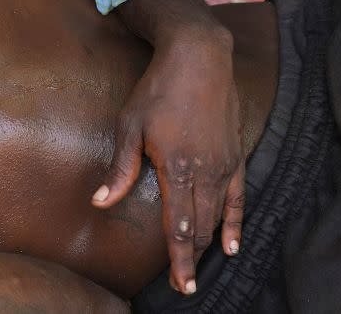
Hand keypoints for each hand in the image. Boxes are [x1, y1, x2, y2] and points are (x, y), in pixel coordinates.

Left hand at [91, 28, 243, 294]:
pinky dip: (236, 221)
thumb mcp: (130, 125)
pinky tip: (233, 242)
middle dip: (193, 258)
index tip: (180, 283)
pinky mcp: (235, 154)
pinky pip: (240, 196)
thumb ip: (120, 168)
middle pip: (201, 226)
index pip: (179, 226)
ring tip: (204, 267)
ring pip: (220, 215)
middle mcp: (205, 171)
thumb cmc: (159, 88)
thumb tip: (100, 202)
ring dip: (211, 243)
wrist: (198, 56)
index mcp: (177, 168)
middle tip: (186, 284)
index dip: (179, 258)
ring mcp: (224, 163)